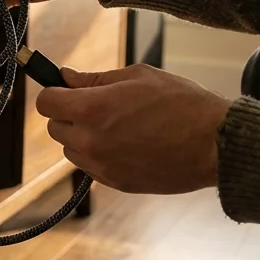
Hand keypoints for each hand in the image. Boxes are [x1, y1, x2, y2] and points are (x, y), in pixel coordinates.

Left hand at [34, 63, 230, 194]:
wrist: (214, 144)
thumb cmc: (181, 103)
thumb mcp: (137, 77)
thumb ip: (95, 79)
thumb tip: (65, 76)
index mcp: (93, 109)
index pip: (45, 103)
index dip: (55, 92)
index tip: (67, 89)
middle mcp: (91, 141)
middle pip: (54, 127)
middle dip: (68, 114)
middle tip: (97, 105)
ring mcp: (102, 166)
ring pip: (71, 149)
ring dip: (82, 136)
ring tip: (116, 125)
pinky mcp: (115, 183)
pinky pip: (90, 167)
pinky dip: (98, 155)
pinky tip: (126, 143)